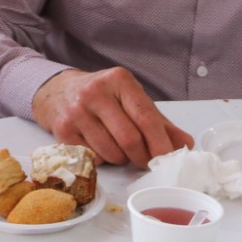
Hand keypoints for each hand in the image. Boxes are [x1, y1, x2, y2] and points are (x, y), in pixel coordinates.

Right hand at [31, 67, 192, 168]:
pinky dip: (103, 159)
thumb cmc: (102, 96)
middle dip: (142, 156)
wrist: (56, 91)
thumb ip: (159, 122)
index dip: (160, 142)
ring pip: (112, 152)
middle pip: (129, 138)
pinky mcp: (62, 130)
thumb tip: (185, 144)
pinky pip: (93, 158)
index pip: (145, 116)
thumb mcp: (130, 99)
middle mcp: (95, 92)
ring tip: (121, 150)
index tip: (168, 159)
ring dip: (122, 159)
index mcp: (118, 80)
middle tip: (146, 160)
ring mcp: (76, 111)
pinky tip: (100, 146)